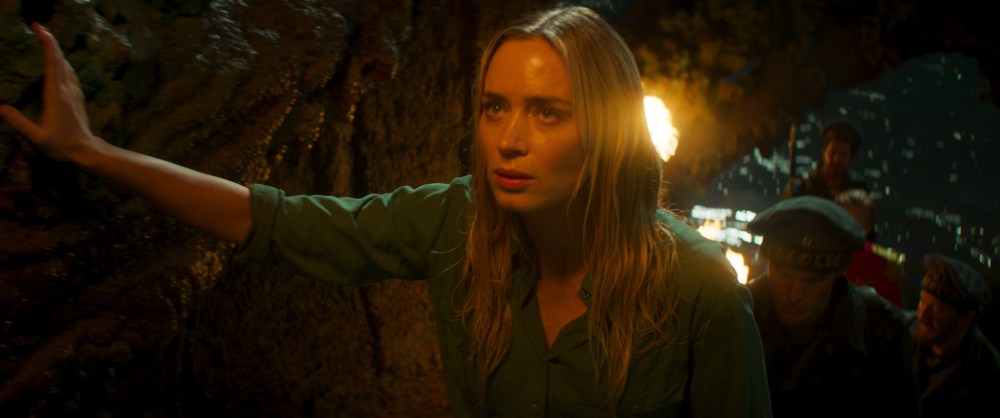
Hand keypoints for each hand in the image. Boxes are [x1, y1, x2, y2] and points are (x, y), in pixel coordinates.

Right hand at [0, 23, 101, 162]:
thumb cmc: (62, 145)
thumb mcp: (37, 137)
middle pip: (60, 59)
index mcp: (56, 95)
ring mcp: (75, 92)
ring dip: (57, 50)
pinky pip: (71, 73)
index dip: (47, 43)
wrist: (87, 151)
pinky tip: (58, 62)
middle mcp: (67, 89)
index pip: (53, 63)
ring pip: (67, 65)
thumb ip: (18, 122)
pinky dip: (62, 62)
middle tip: (38, 26)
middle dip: (50, 40)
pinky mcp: (78, 97)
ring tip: (45, 39)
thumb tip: (0, 108)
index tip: (39, 29)